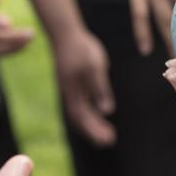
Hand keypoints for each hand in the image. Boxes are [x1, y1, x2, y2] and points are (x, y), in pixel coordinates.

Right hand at [55, 32, 115, 146]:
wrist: (66, 33)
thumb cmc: (81, 49)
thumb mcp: (95, 68)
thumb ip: (100, 89)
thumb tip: (106, 111)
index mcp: (73, 93)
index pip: (84, 118)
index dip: (95, 130)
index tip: (108, 140)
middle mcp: (69, 94)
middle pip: (81, 119)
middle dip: (94, 131)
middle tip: (109, 141)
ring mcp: (70, 89)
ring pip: (80, 112)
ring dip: (92, 124)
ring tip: (107, 133)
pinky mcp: (72, 83)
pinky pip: (80, 104)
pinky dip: (89, 113)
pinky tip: (99, 113)